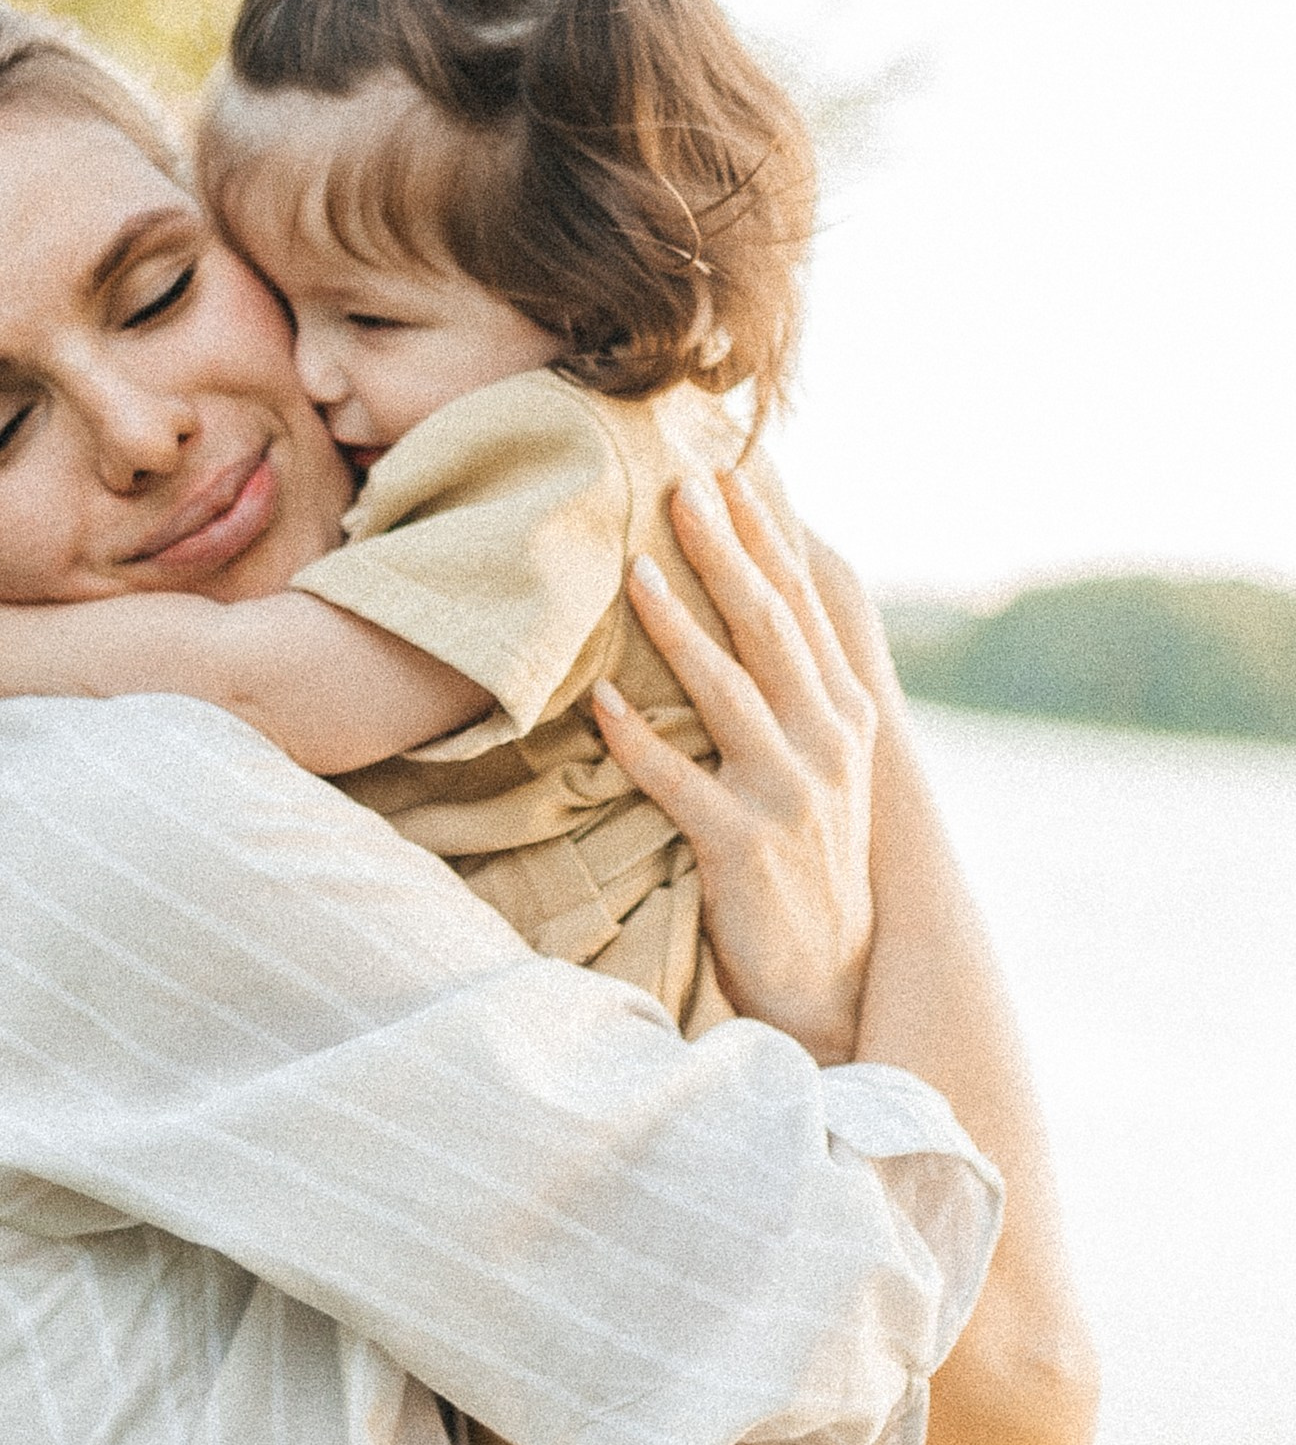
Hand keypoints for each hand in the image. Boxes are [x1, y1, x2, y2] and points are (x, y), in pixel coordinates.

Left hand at [591, 470, 876, 1064]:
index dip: (766, 535)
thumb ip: (789, 688)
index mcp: (844, 714)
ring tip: (631, 569)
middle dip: (724, 551)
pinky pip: (679, 782)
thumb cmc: (803, 856)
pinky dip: (638, 739)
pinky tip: (600, 699)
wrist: (828, 976)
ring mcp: (790, 795)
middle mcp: (828, 743)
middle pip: (768, 628)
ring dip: (676, 627)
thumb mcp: (818, 765)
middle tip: (680, 484)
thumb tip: (747, 600)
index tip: (728, 469)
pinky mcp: (744, 846)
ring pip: (727, 692)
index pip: (802, 605)